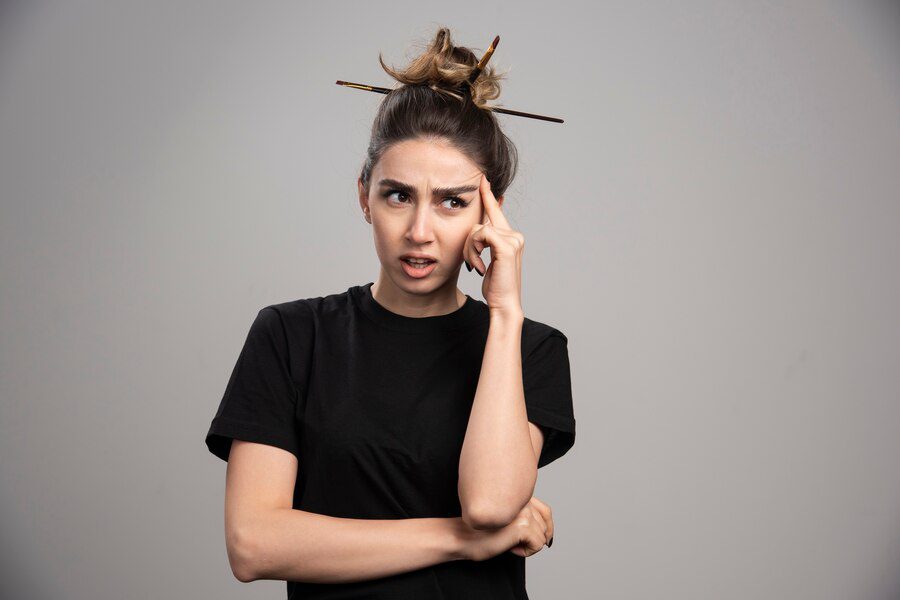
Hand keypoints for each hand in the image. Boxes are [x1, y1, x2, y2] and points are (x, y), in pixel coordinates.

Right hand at [452, 495, 553, 561]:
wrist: (462, 536)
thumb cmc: (480, 532)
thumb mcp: (506, 521)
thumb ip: (523, 517)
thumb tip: (548, 533)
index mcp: (519, 496)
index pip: (546, 511)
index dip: (547, 528)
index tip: (544, 540)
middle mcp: (523, 500)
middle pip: (546, 525)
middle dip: (533, 538)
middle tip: (511, 541)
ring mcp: (523, 511)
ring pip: (542, 536)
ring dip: (528, 546)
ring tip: (508, 543)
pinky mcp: (522, 524)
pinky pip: (538, 545)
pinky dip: (525, 552)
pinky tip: (509, 547)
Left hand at [464, 174, 524, 317]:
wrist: (504, 303)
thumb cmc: (495, 286)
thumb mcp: (486, 260)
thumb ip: (483, 244)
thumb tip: (478, 230)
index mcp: (511, 237)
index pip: (496, 212)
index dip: (488, 196)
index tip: (482, 180)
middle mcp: (515, 235)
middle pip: (482, 220)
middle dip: (472, 233)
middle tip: (473, 245)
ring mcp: (513, 239)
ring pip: (477, 228)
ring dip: (469, 249)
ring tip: (474, 266)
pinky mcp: (506, 245)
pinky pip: (479, 234)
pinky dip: (473, 250)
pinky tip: (477, 266)